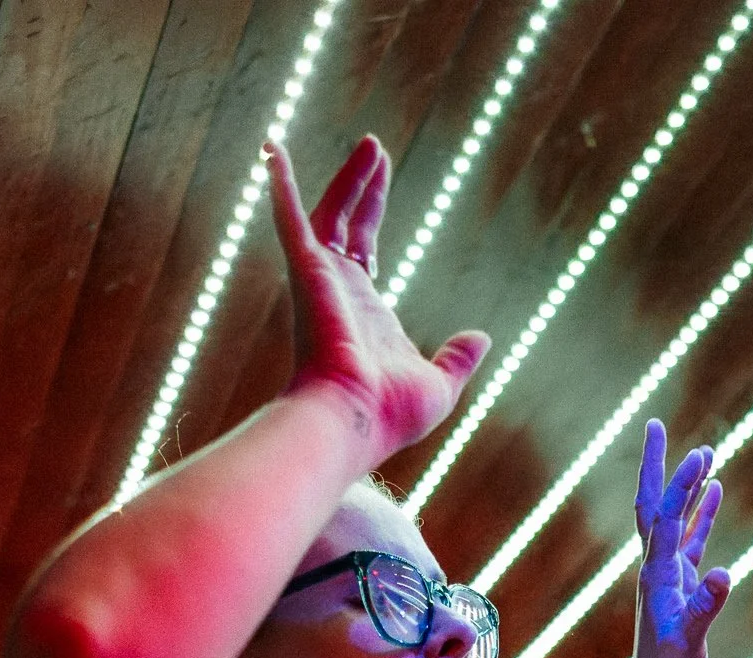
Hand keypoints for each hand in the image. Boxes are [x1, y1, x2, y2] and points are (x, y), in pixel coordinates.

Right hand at [265, 137, 488, 457]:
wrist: (354, 419)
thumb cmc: (389, 415)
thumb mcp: (440, 385)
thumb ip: (458, 359)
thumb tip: (481, 339)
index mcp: (363, 311)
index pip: (363, 251)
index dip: (371, 214)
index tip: (379, 181)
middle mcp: (336, 291)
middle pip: (346, 224)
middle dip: (362, 185)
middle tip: (375, 148)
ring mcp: (318, 279)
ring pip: (328, 212)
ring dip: (348, 177)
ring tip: (370, 143)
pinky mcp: (305, 270)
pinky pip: (288, 215)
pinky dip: (277, 182)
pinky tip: (271, 148)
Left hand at [631, 421, 730, 657]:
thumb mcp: (690, 641)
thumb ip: (707, 607)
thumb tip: (724, 574)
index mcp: (658, 574)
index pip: (668, 517)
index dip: (682, 486)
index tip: (700, 456)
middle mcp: (658, 567)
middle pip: (655, 505)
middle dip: (658, 466)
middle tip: (656, 425)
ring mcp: (669, 573)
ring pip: (676, 517)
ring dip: (687, 485)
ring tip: (705, 453)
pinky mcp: (683, 583)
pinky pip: (693, 538)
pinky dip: (703, 513)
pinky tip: (717, 492)